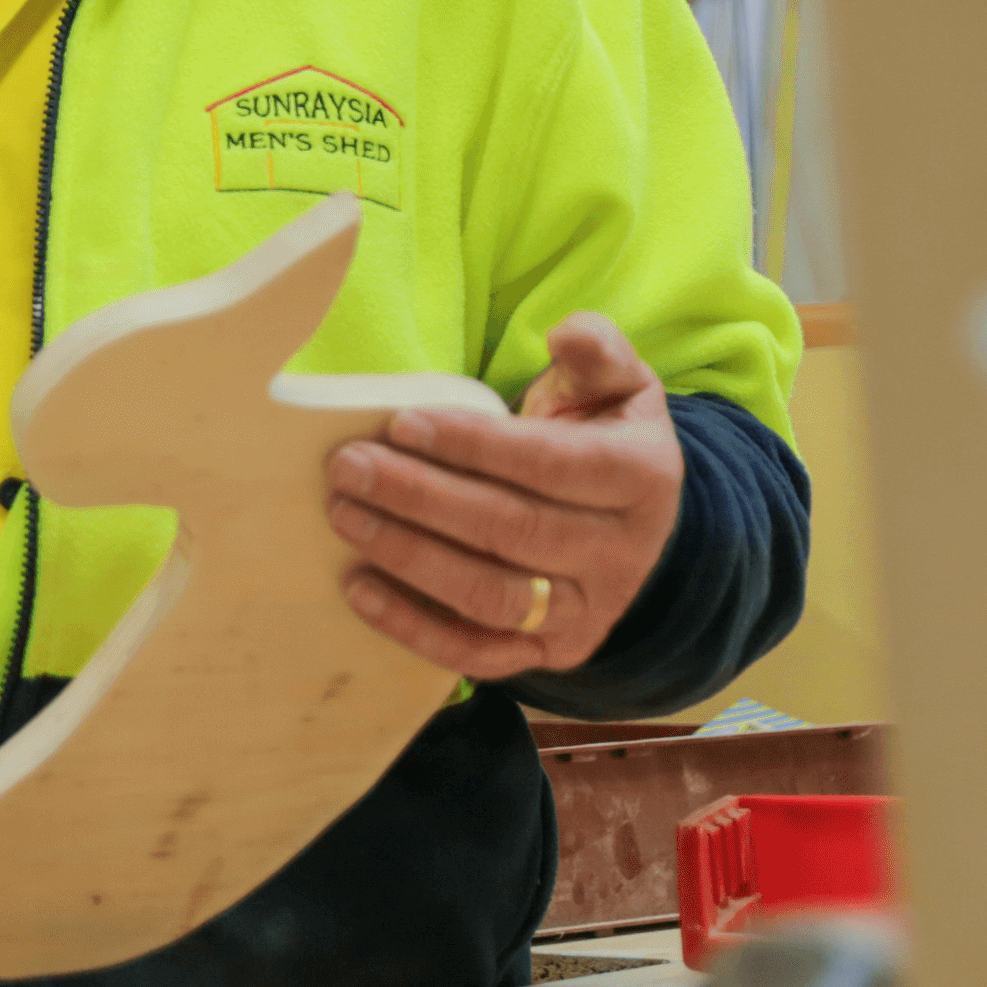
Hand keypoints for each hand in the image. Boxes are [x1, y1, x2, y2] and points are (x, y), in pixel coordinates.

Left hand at [328, 314, 685, 681]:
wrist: (628, 522)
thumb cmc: (599, 435)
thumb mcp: (615, 385)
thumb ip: (597, 351)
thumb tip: (568, 332)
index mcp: (642, 477)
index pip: (552, 464)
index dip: (474, 445)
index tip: (401, 423)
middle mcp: (623, 553)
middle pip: (513, 530)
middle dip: (421, 497)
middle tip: (348, 467)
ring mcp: (589, 611)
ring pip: (492, 595)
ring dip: (409, 557)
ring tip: (344, 515)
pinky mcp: (552, 652)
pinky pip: (480, 654)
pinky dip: (415, 628)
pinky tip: (358, 588)